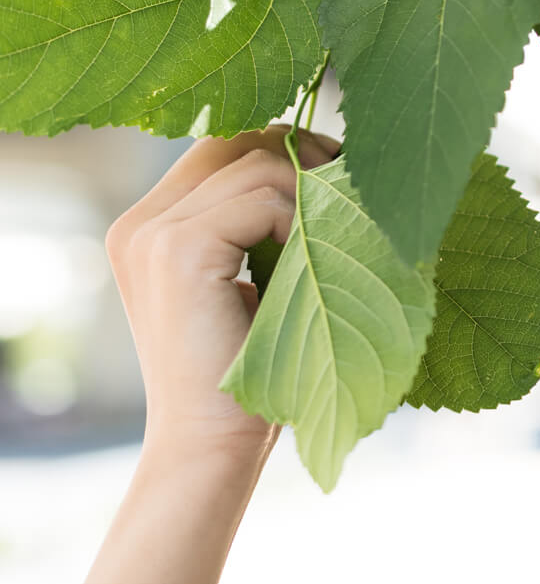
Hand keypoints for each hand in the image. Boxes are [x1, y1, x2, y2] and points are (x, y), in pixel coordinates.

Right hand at [104, 122, 340, 460]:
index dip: (284, 146)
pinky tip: (319, 255)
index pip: (220, 146)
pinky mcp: (179, 250)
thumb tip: (324, 171)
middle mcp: (141, 221)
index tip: (338, 169)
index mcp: (149, 225)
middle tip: (354, 179)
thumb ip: (260, 229)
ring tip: (347, 220)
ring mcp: (153, 233)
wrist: (211, 443)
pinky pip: (262, 199)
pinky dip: (303, 218)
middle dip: (304, 150)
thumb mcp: (251, 283)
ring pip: (255, 163)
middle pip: (236, 140)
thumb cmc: (246, 371)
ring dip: (313, 187)